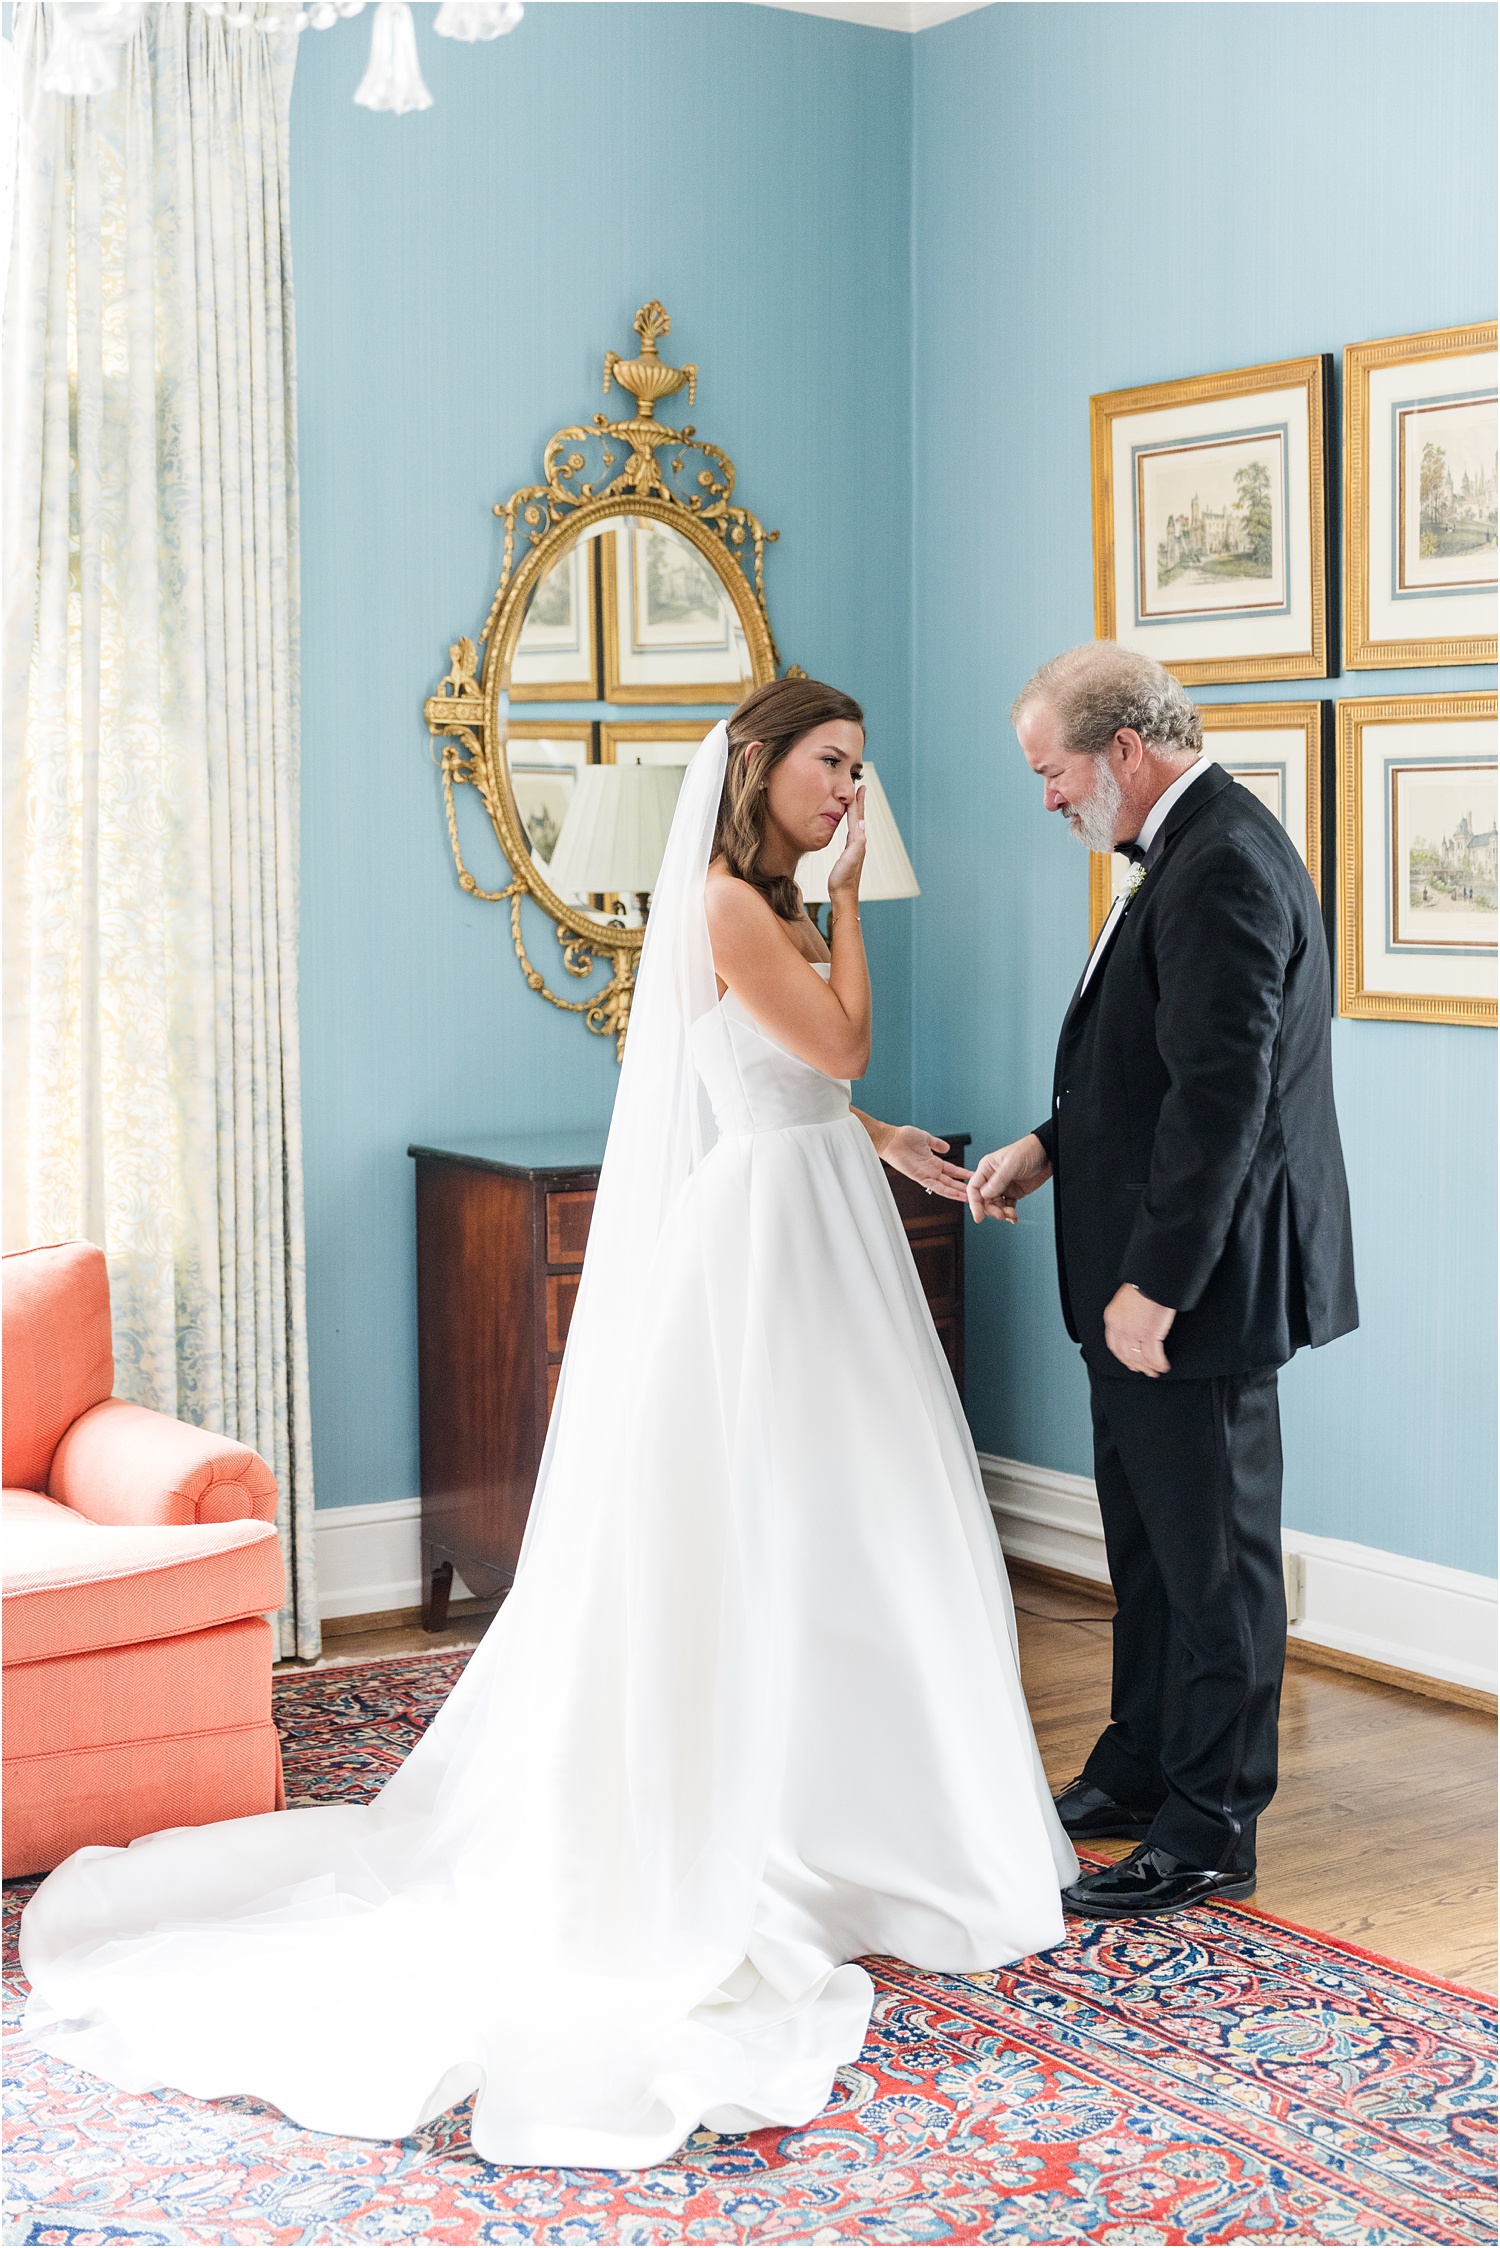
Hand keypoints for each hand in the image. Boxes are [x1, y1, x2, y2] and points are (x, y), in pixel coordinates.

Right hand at [826, 786, 866, 906]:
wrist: (843, 896)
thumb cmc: (844, 880)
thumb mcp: (850, 859)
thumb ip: (857, 842)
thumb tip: (860, 823)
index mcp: (857, 841)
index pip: (856, 816)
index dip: (857, 801)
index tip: (860, 787)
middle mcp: (858, 843)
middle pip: (858, 818)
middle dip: (859, 803)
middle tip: (861, 789)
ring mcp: (854, 848)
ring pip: (854, 824)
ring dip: (855, 812)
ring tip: (854, 802)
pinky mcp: (848, 854)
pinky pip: (850, 833)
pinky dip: (850, 824)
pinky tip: (849, 825)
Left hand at [880, 1126, 973, 1202]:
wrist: (891, 1139)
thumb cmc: (904, 1137)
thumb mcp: (926, 1138)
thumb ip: (937, 1144)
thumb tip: (946, 1147)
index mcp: (933, 1161)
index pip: (952, 1170)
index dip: (963, 1175)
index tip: (974, 1177)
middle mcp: (931, 1170)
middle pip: (951, 1182)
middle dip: (963, 1188)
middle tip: (977, 1194)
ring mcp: (925, 1174)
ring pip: (945, 1187)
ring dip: (958, 1193)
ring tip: (970, 1198)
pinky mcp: (919, 1177)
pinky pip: (935, 1186)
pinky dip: (946, 1191)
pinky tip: (955, 1195)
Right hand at [967, 1133, 1052, 1225]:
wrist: (1048, 1154)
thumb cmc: (1028, 1151)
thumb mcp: (1012, 1163)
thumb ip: (998, 1180)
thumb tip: (985, 1195)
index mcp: (987, 1168)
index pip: (974, 1188)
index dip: (974, 1204)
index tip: (978, 1217)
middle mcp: (992, 1178)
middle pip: (984, 1200)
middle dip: (991, 1210)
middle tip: (1001, 1215)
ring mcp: (1003, 1186)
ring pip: (995, 1205)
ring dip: (1001, 1213)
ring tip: (1011, 1215)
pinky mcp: (1014, 1192)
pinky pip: (1007, 1206)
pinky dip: (1009, 1214)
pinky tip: (1013, 1217)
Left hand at [1103, 1282, 1175, 1375]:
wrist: (1153, 1279)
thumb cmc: (1143, 1285)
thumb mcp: (1125, 1300)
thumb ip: (1126, 1315)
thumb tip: (1134, 1326)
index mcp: (1112, 1319)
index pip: (1114, 1345)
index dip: (1123, 1358)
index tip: (1130, 1363)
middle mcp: (1120, 1328)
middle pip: (1126, 1355)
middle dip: (1136, 1366)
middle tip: (1144, 1371)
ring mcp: (1134, 1333)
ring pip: (1140, 1358)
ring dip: (1149, 1367)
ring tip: (1155, 1371)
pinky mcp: (1150, 1335)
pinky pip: (1154, 1356)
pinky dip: (1160, 1364)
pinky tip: (1164, 1366)